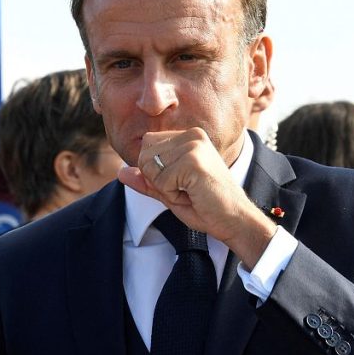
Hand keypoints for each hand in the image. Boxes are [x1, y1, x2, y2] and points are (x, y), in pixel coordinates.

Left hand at [118, 127, 276, 268]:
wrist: (234, 219)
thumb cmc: (205, 206)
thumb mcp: (169, 192)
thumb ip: (146, 181)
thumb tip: (120, 172)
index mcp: (188, 136)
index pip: (147, 145)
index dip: (155, 172)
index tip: (180, 182)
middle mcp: (191, 135)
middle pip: (144, 155)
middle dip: (157, 180)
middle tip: (184, 189)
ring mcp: (193, 145)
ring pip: (150, 168)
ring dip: (165, 188)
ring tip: (189, 191)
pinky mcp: (193, 160)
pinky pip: (161, 180)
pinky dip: (172, 194)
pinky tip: (193, 194)